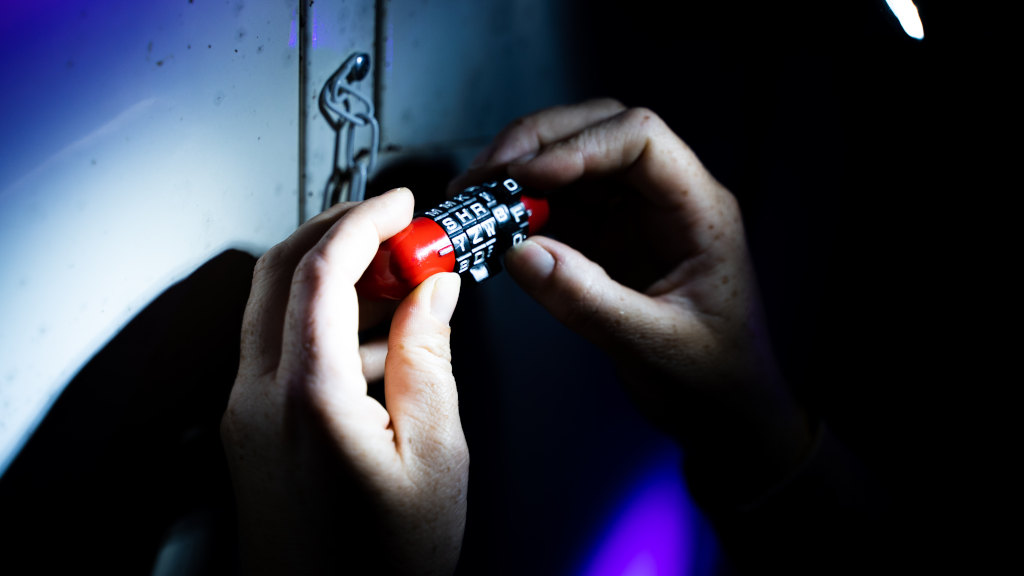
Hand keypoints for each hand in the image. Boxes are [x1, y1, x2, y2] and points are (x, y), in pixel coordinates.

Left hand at [221, 189, 468, 574]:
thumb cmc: (382, 565)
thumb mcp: (435, 456)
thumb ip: (429, 358)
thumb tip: (433, 290)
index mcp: (307, 397)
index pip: (321, 268)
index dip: (364, 220)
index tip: (401, 205)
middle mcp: (259, 397)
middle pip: (279, 268)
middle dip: (339, 230)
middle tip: (398, 230)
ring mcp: (246, 412)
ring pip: (274, 303)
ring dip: (331, 274)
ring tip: (399, 285)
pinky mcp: (250, 429)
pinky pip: (279, 346)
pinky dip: (322, 319)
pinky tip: (377, 341)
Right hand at [450, 100, 810, 503]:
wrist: (723, 417)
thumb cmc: (714, 381)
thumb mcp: (655, 346)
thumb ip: (589, 300)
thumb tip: (521, 253)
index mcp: (699, 210)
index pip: (640, 140)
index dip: (579, 146)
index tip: (526, 176)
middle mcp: (665, 201)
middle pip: (600, 132)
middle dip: (537, 144)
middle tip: (483, 175)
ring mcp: (633, 218)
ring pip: (571, 164)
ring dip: (519, 172)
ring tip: (472, 196)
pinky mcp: (605, 243)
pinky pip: (558, 208)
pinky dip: (520, 210)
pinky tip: (489, 224)